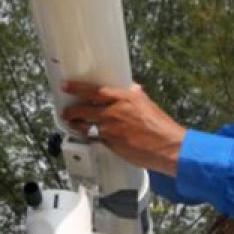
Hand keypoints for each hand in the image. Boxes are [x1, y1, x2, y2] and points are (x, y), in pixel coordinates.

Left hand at [61, 81, 186, 175]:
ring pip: (86, 125)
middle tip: (66, 111)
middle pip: (84, 108)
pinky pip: (95, 138)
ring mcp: (111, 128)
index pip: (95, 90)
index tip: (67, 86)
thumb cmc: (160, 127)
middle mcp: (115, 111)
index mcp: (125, 98)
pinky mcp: (110, 142)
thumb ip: (135, 95)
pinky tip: (88, 136)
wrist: (167, 147)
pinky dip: (90, 136)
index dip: (77, 88)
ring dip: (77, 124)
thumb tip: (131, 88)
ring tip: (72, 123)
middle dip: (71, 110)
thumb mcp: (148, 104)